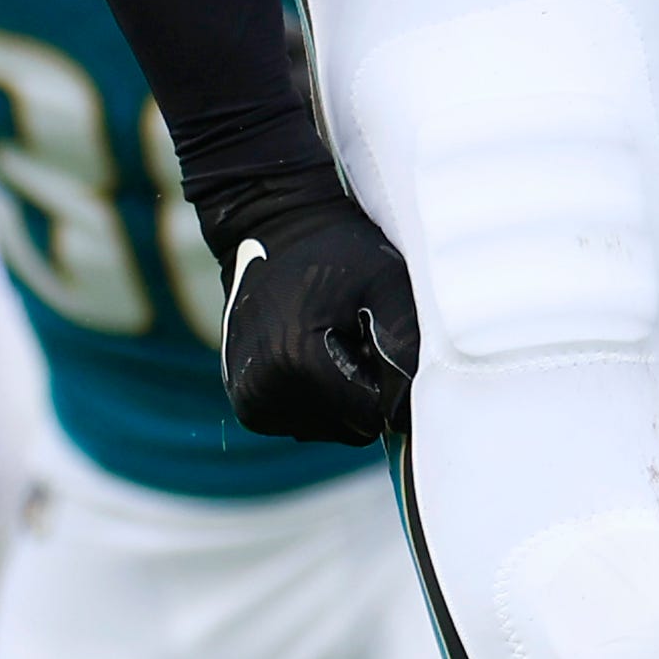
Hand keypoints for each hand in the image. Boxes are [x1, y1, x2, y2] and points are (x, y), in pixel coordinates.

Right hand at [206, 163, 415, 445]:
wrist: (272, 231)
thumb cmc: (338, 254)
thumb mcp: (386, 284)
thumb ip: (407, 342)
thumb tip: (411, 405)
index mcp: (297, 364)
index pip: (373, 415)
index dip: (386, 380)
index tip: (371, 338)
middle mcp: (264, 392)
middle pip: (350, 428)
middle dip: (362, 389)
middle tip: (350, 336)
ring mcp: (251, 401)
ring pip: (328, 428)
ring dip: (339, 395)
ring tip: (327, 341)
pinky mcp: (247, 404)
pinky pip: (305, 422)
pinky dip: (316, 397)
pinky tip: (308, 354)